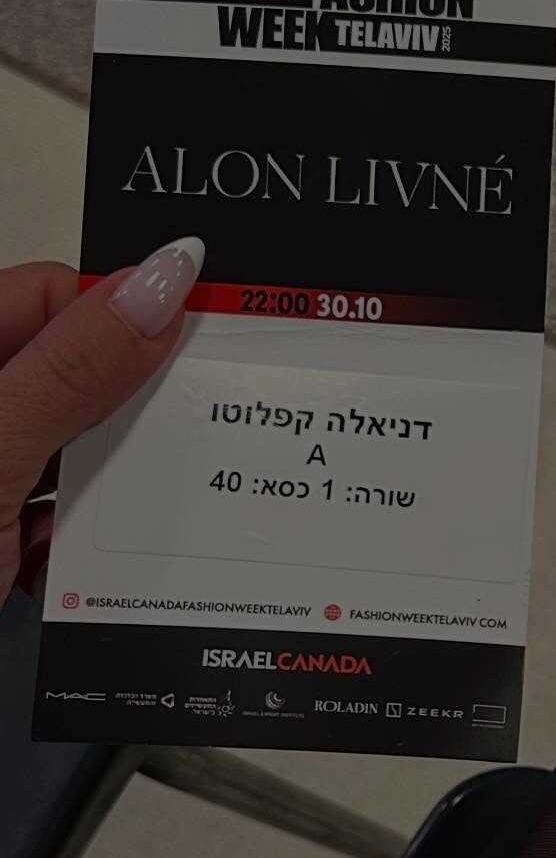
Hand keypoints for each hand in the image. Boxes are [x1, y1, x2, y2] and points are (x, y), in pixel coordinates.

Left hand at [0, 236, 204, 601]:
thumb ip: (70, 370)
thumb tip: (158, 287)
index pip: (58, 297)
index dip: (128, 317)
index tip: (200, 348)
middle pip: (75, 377)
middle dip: (123, 418)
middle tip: (170, 444)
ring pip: (73, 457)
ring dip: (100, 496)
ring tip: (85, 526)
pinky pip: (54, 522)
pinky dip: (69, 549)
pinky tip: (52, 571)